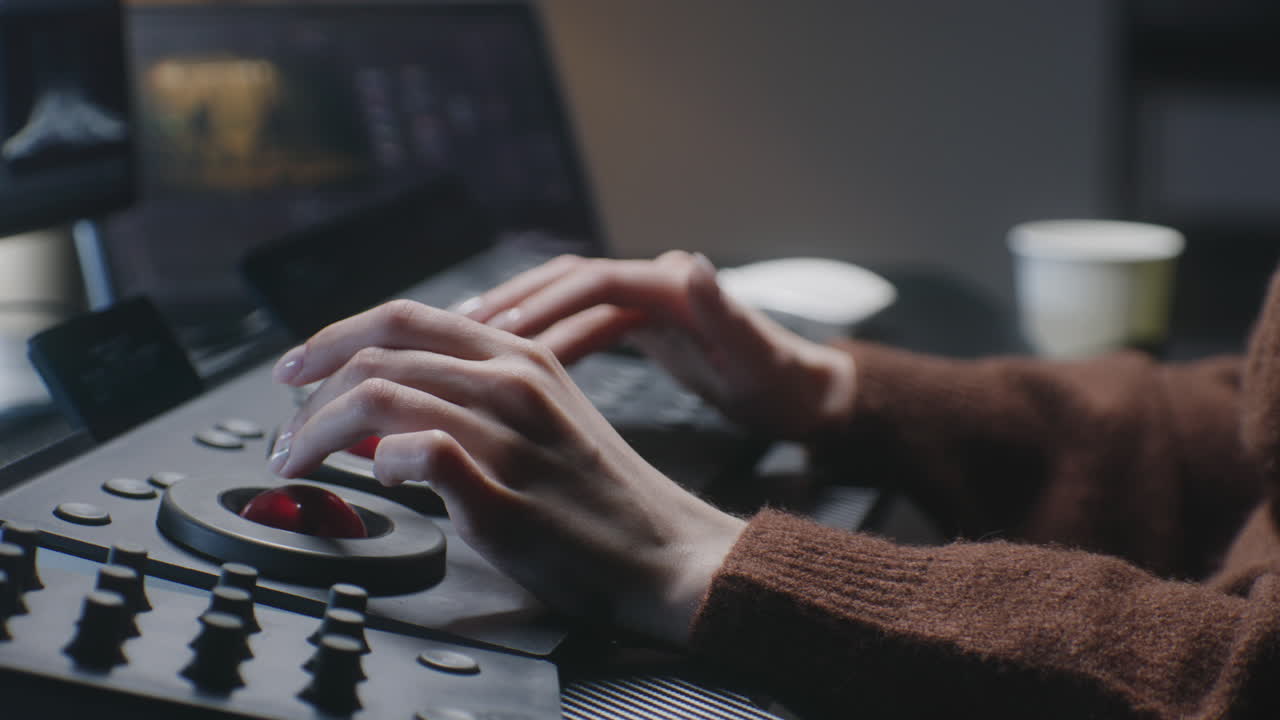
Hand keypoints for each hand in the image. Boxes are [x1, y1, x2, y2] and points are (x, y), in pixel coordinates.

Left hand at [267, 300, 745, 644]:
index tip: (294, 371)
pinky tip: (375, 480)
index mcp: (519, 355)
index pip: (401, 318)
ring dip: (318, 433)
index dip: (332, 337)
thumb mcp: (540, 419)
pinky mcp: (503, 495)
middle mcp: (511, 382)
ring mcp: (508, 436)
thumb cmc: (597, 493)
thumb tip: (374, 417)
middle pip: (377, 354)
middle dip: (309, 392)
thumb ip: (466, 402)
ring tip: (301, 464)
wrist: (663, 551)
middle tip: (286, 432)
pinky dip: (378, 463)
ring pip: (380, 399)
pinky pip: (419, 453)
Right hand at [454, 251, 856, 438]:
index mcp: (674, 285)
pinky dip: (537, 333)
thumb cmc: (784, 383)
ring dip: (513, 315)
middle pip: (566, 280)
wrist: (804, 392)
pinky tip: (499, 356)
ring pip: (562, 297)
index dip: (545, 304)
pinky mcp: (637, 321)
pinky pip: (574, 319)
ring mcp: (642, 300)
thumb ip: (727, 314)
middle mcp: (652, 281)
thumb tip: (693, 264)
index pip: (595, 281)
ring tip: (456, 338)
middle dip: (510, 302)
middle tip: (452, 329)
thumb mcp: (760, 357)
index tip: (495, 332)